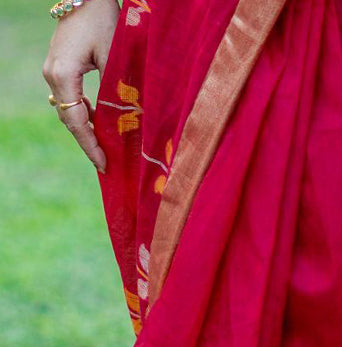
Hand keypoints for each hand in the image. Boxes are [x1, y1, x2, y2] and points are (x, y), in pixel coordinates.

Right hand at [43, 0, 120, 172]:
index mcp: (63, 74)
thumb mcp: (115, 59)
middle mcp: (52, 74)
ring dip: (85, 128)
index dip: (90, 145)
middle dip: (87, 142)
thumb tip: (125, 125)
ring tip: (104, 149)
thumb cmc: (105, 21)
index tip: (104, 165)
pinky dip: (82, 112)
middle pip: (68, 118)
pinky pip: (69, 97)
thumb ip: (115, 92)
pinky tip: (98, 123)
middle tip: (106, 163)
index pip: (75, 121)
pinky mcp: (58, 65)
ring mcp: (52, 69)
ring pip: (68, 109)